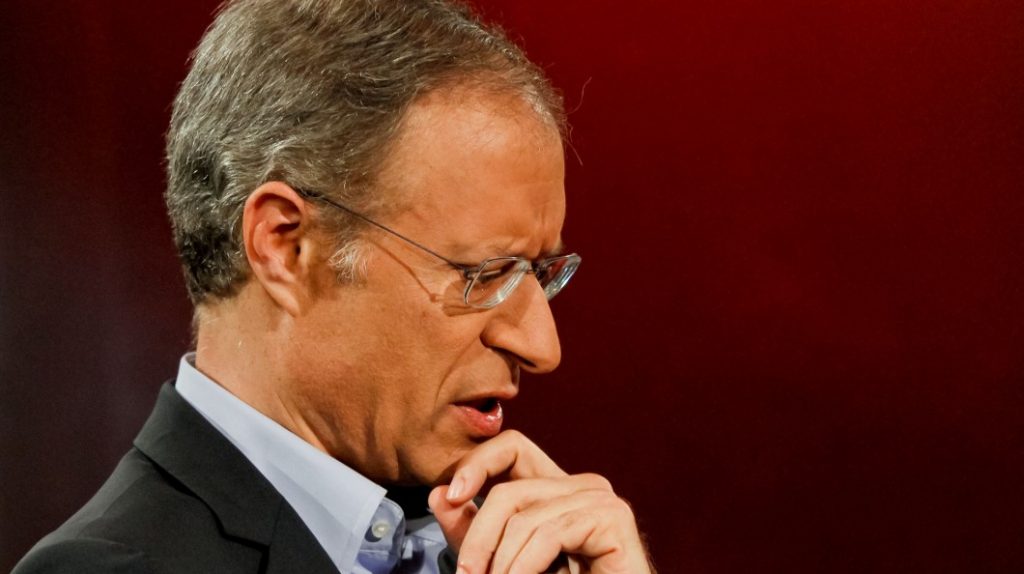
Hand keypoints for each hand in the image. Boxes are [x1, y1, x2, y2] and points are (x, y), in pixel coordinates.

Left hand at [428, 430, 653, 573]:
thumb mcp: (502, 562)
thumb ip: (473, 532)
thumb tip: (439, 494)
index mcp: (555, 488)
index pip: (511, 447)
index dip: (477, 463)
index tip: (451, 497)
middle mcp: (580, 485)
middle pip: (509, 491)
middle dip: (479, 538)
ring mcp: (599, 498)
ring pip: (525, 517)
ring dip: (502, 564)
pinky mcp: (613, 518)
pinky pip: (551, 534)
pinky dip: (525, 566)